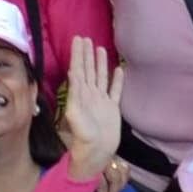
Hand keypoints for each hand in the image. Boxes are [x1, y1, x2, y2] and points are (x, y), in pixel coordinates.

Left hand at [57, 39, 120, 185]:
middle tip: (85, 38)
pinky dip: (117, 80)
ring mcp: (102, 101)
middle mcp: (90, 95)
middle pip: (88, 70)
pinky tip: (119, 70)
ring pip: (101, 77)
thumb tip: (73, 73)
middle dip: (86, 54)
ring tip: (99, 48)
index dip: (78, 54)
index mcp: (80, 94)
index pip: (78, 69)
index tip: (77, 39)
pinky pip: (115, 91)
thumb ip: (74, 95)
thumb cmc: (83, 138)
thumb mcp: (75, 116)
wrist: (96, 153)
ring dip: (100, 63)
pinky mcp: (112, 109)